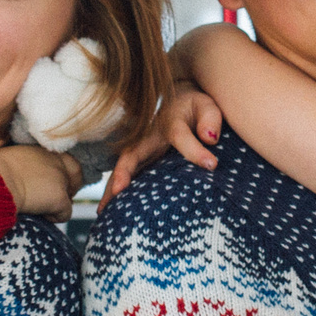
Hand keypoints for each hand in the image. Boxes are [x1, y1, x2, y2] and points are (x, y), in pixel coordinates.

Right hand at [0, 145, 80, 218]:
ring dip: (58, 203)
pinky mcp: (60, 198)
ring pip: (69, 195)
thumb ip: (25, 164)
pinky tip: (39, 215)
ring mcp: (60, 179)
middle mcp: (56, 161)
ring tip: (40, 208)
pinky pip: (65, 214)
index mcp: (42, 150)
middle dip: (69, 186)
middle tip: (54, 198)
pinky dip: (54, 217)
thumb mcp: (11, 159)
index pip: (64, 159)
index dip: (63, 172)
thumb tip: (22, 175)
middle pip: (76, 173)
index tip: (52, 183)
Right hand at [103, 83, 223, 202]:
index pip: (179, 135)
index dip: (194, 149)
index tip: (211, 165)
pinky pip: (127, 177)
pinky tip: (109, 213)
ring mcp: (141, 151)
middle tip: (117, 191)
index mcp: (169, 122)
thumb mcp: (206, 106)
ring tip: (104, 213)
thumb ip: (210, 119)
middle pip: (131, 154)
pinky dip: (116, 194)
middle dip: (123, 172)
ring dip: (112, 189)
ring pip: (123, 169)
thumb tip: (210, 139)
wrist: (179, 102)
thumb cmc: (195, 107)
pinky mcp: (141, 163)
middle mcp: (148, 138)